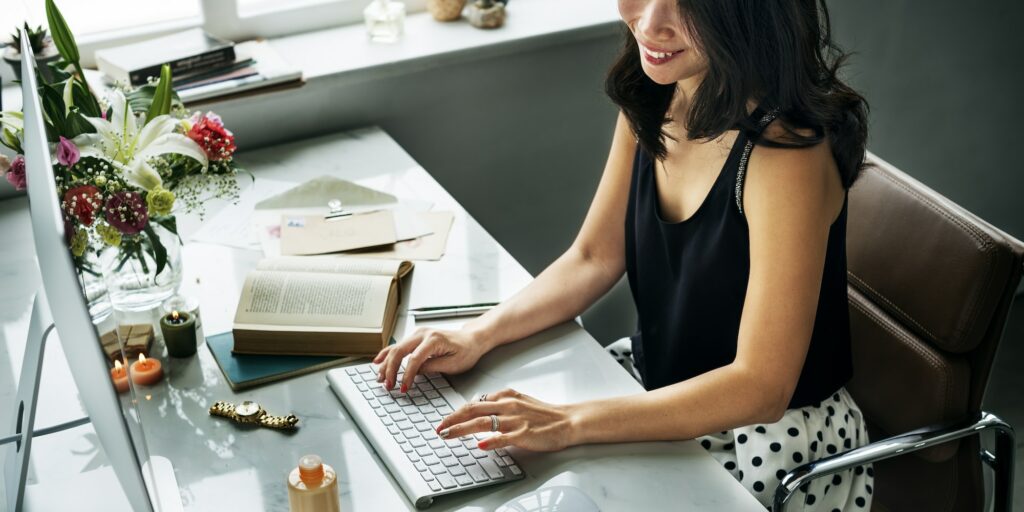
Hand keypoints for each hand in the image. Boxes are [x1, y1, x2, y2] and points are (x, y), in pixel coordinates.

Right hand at [374, 326, 488, 391]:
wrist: (471, 339)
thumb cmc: (466, 351)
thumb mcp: (453, 364)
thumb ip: (432, 367)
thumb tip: (414, 372)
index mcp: (434, 339)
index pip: (414, 359)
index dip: (407, 376)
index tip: (403, 388)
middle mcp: (423, 333)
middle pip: (399, 351)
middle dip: (391, 370)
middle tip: (387, 386)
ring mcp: (418, 334)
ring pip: (396, 348)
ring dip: (386, 364)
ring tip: (380, 378)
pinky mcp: (416, 337)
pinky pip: (398, 346)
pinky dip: (387, 354)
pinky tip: (378, 361)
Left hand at [434, 388, 575, 451]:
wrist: (566, 420)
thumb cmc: (543, 414)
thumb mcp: (519, 400)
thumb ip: (499, 403)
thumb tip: (479, 406)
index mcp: (505, 396)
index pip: (474, 402)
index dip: (456, 412)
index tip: (445, 420)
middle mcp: (507, 405)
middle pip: (473, 410)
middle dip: (452, 419)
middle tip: (439, 428)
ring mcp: (514, 419)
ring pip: (482, 422)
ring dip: (462, 429)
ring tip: (448, 435)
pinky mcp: (523, 433)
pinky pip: (503, 437)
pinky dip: (491, 441)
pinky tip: (480, 445)